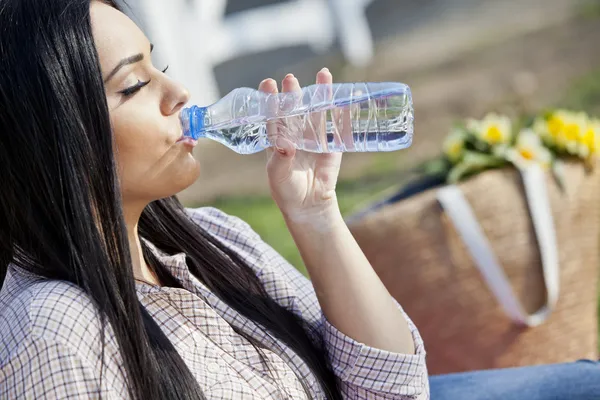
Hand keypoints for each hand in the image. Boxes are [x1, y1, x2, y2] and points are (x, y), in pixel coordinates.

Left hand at [258, 68, 342, 221]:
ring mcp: (314, 137)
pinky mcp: (332, 144)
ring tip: (323, 73)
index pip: (272, 115)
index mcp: (277, 139)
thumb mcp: (278, 176)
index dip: (270, 99)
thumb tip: (286, 143)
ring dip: (319, 94)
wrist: (309, 206)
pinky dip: (342, 111)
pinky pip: (338, 125)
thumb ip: (281, 159)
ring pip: (317, 112)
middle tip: (291, 79)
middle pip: (294, 109)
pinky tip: (346, 95)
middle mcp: (295, 134)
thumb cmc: (287, 191)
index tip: (268, 83)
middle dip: (293, 93)